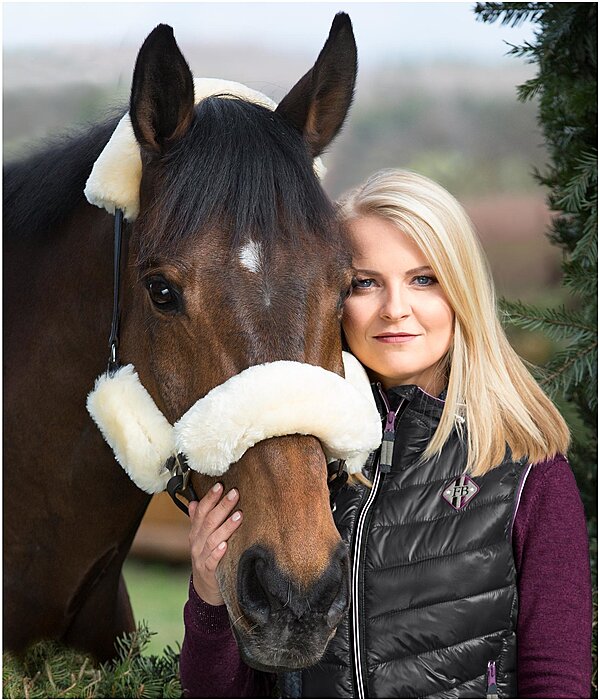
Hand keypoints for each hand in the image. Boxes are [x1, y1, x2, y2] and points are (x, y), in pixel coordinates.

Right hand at [188, 483, 242, 605]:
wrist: (205, 590)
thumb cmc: (208, 559)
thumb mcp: (202, 539)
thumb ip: (198, 521)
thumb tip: (193, 502)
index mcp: (196, 533)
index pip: (201, 511)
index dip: (210, 498)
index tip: (220, 485)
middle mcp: (197, 543)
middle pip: (208, 521)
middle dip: (222, 506)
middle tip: (235, 493)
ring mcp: (201, 557)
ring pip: (212, 539)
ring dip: (226, 526)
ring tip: (239, 515)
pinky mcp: (208, 572)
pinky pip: (212, 561)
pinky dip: (218, 552)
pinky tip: (226, 544)